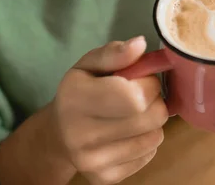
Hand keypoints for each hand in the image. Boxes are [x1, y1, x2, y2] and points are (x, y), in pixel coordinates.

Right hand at [53, 37, 167, 184]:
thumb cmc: (81, 91)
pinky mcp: (105, 178)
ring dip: (153, 121)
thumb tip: (140, 44)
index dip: (149, 83)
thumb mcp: (90, 64)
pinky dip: (146, 140)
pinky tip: (129, 132)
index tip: (142, 79)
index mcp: (75, 99)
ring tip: (134, 113)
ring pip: (155, 137)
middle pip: (151, 117)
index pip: (135, 96)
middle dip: (155, 101)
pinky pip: (149, 155)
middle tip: (141, 96)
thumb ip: (115, 53)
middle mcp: (80, 135)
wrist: (59, 134)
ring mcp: (93, 162)